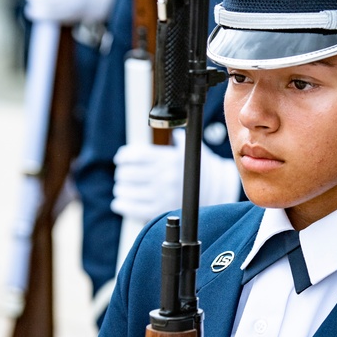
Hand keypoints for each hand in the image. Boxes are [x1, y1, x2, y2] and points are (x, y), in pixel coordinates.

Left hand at [111, 132, 240, 222]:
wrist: (216, 192)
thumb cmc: (198, 169)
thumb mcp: (188, 150)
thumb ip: (175, 139)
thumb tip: (165, 125)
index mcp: (169, 159)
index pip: (136, 155)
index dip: (124, 157)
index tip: (120, 159)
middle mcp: (165, 176)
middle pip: (128, 173)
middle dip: (122, 173)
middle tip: (123, 174)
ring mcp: (161, 195)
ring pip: (126, 190)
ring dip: (121, 188)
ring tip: (123, 188)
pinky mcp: (159, 211)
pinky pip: (131, 208)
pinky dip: (121, 204)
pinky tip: (121, 201)